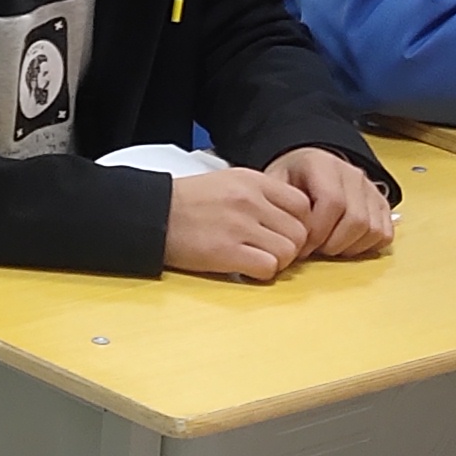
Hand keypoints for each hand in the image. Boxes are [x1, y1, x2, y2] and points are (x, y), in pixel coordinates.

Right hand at [162, 164, 315, 282]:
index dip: (299, 224)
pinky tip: (245, 269)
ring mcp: (239, 225)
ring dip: (277, 262)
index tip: (283, 234)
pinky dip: (261, 274)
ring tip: (256, 260)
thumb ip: (261, 195)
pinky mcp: (226, 251)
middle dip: (290, 247)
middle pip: (299, 232)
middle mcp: (250, 200)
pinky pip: (268, 268)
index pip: (303, 205)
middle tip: (270, 252)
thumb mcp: (228, 182)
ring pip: (288, 252)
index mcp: (253, 181)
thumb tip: (289, 220)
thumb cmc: (188, 202)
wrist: (153, 215)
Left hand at [267, 146, 394, 260]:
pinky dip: (366, 247)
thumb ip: (277, 205)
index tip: (301, 246)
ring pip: (372, 229)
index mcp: (322, 164)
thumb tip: (282, 235)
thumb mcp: (274, 185)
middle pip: (356, 219)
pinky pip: (384, 234)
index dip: (317, 231)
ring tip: (327, 246)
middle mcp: (352, 174)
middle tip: (314, 250)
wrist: (308, 169)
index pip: (332, 202)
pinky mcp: (382, 205)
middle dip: (332, 243)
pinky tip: (344, 244)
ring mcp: (370, 189)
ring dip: (349, 247)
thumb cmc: (290, 180)